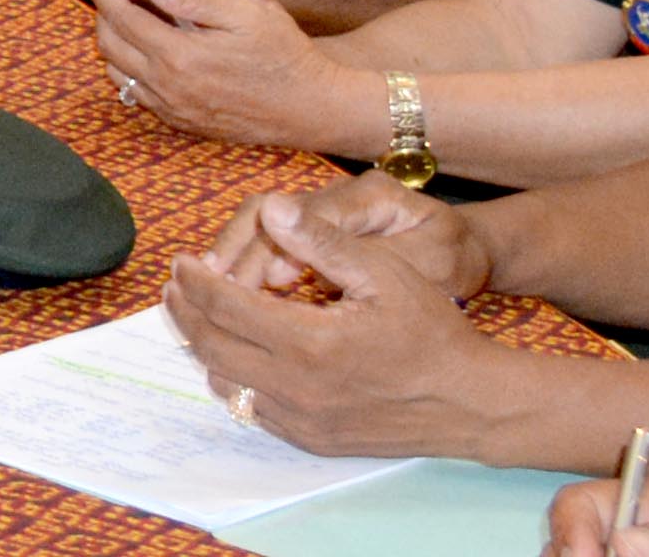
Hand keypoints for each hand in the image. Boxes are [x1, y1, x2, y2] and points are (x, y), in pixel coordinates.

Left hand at [89, 0, 354, 151]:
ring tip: (123, 17)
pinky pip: (139, 94)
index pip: (121, 17)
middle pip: (110, 45)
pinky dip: (129, 69)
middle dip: (102, 13)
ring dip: (113, 42)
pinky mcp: (184, 124)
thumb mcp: (250, 13)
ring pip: (119, 72)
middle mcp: (169, 88)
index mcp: (180, 56)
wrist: (313, 108)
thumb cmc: (285, 56)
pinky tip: (145, 51)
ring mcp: (175, 110)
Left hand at [167, 190, 513, 458]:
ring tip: (202, 313)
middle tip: (177, 284)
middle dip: (187, 312)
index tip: (182, 260)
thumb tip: (271, 208)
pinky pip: (253, 409)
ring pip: (226, 383)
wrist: (471, 401)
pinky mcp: (313, 440)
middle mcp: (299, 388)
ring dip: (206, 346)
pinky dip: (234, 379)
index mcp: (311, 342)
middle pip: (212, 347)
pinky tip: (239, 353)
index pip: (226, 307)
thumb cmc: (431, 331)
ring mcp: (303, 421)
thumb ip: (321, 240)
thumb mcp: (382, 272)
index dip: (195, 281)